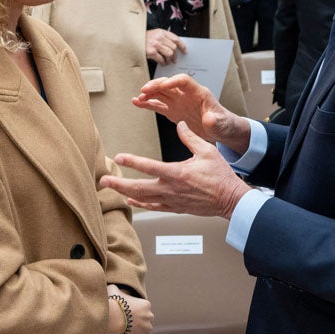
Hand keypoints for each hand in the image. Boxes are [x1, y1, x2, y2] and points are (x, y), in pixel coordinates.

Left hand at [103, 121, 251, 217]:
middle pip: (138, 187)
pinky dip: (141, 204)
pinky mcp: (176, 208)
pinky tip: (132, 200)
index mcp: (176, 173)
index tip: (118, 157)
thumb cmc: (221, 176)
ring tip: (112, 189)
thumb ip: (190, 138)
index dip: (132, 161)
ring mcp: (172, 200)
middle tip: (103, 181)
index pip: (148, 166)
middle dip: (119, 183)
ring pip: (143, 198)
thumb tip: (180, 125)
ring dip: (125, 193)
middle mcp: (171, 189)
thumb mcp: (207, 151)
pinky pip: (154, 206)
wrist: (230, 199)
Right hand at [107, 285, 153, 333]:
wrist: (113, 317)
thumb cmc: (114, 303)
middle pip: (144, 319)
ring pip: (143, 329)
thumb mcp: (114, 290)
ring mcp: (147, 328)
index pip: (142, 308)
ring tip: (126, 330)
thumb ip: (116, 288)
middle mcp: (150, 316)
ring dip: (137, 330)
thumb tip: (113, 286)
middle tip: (126, 322)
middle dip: (137, 320)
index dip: (134, 311)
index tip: (126, 313)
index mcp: (146, 304)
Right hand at [132, 73, 249, 151]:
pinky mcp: (173, 111)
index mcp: (199, 93)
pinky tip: (137, 103)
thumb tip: (209, 118)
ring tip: (138, 98)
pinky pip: (158, 105)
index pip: (184, 81)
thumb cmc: (224, 124)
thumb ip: (215, 121)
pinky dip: (148, 104)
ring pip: (160, 93)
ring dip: (149, 94)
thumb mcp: (222, 124)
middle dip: (156, 85)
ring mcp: (178, 102)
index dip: (173, 81)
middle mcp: (186, 95)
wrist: (221, 130)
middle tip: (144, 90)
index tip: (163, 85)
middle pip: (168, 84)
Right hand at [145, 28, 184, 64]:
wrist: (131, 41)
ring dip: (170, 60)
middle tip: (174, 60)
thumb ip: (163, 39)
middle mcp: (159, 37)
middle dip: (175, 55)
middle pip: (174, 47)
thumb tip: (174, 48)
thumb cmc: (142, 39)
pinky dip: (163, 63)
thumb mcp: (154, 35)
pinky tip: (162, 63)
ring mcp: (155, 44)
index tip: (184, 51)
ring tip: (168, 62)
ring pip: (170, 54)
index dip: (182, 46)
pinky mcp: (151, 52)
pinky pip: (162, 59)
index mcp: (161, 32)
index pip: (176, 38)